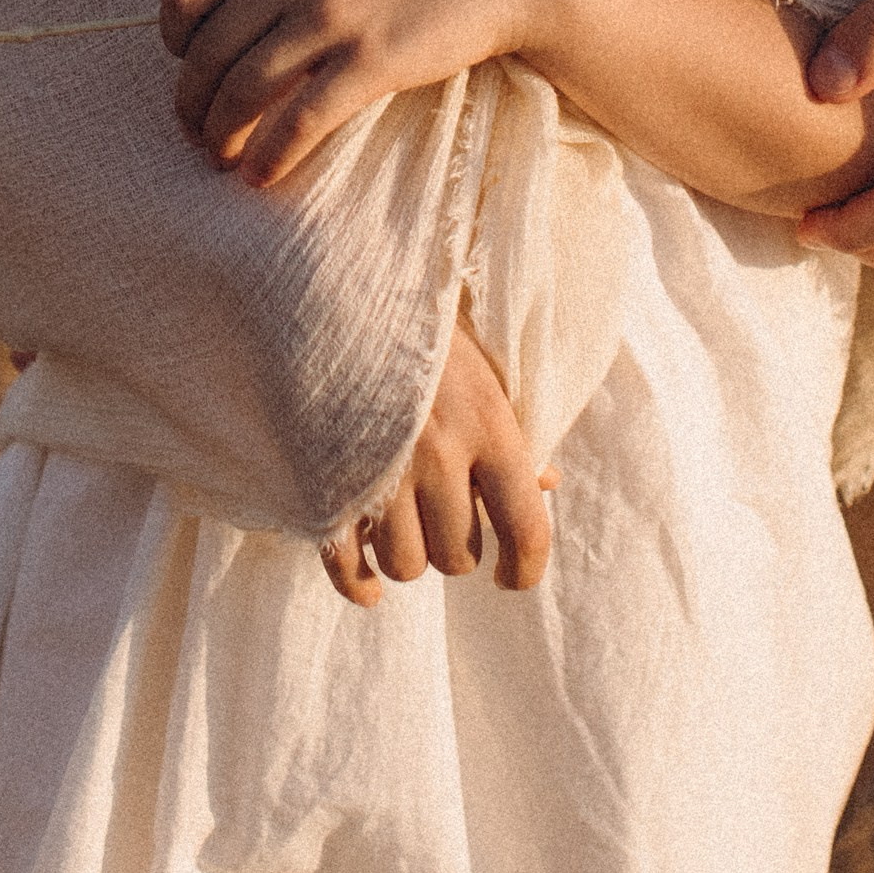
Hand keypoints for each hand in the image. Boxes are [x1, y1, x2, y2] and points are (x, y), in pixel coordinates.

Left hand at [162, 0, 549, 187]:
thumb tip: (218, 24)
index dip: (174, 44)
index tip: (187, 70)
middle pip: (206, 53)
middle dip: (191, 106)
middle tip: (196, 135)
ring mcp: (333, 13)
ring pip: (243, 90)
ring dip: (222, 137)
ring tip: (223, 160)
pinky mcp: (372, 59)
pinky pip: (299, 120)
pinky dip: (270, 156)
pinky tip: (263, 176)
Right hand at [319, 316, 556, 609]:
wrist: (343, 285)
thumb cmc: (423, 327)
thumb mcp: (483, 368)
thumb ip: (513, 429)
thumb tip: (546, 483)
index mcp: (490, 427)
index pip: (526, 529)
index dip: (526, 569)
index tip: (514, 579)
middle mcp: (440, 455)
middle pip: (459, 557)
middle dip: (455, 549)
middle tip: (444, 520)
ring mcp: (382, 469)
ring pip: (406, 565)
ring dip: (409, 556)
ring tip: (404, 527)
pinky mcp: (328, 475)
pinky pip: (345, 559)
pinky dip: (358, 582)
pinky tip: (368, 587)